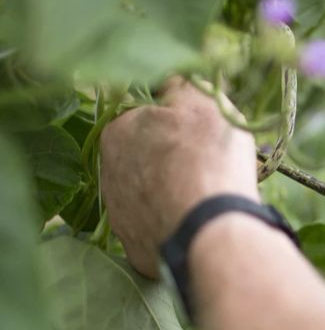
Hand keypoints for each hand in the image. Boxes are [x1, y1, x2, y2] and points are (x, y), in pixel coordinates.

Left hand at [101, 78, 259, 277]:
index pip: (146, 118)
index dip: (178, 123)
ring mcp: (119, 215)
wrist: (211, 230)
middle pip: (147, 158)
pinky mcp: (135, 248)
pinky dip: (175, 224)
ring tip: (207, 198)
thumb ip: (181, 85)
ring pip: (151, 194)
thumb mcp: (203, 103)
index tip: (203, 132)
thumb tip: (171, 82)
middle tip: (209, 165)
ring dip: (173, 192)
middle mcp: (108, 173)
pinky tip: (196, 223)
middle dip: (172, 159)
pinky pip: (158, 228)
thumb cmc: (208, 159)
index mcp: (118, 132)